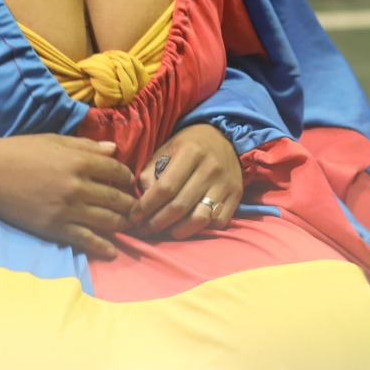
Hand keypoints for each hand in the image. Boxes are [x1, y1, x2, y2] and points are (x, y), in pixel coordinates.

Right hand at [0, 135, 136, 259]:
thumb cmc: (20, 152)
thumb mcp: (55, 141)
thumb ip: (87, 146)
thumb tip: (114, 149)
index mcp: (80, 161)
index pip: (116, 171)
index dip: (127, 178)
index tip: (130, 183)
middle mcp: (79, 186)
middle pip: (116, 198)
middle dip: (130, 205)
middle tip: (137, 209)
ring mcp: (68, 209)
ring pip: (107, 220)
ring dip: (122, 224)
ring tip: (128, 226)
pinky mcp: (55, 227)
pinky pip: (86, 239)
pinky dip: (103, 246)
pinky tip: (112, 251)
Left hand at [130, 124, 243, 239]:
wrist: (223, 138)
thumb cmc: (187, 146)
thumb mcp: (165, 151)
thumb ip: (150, 174)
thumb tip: (143, 204)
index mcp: (190, 152)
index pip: (164, 188)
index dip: (146, 207)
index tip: (133, 218)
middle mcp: (211, 168)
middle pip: (180, 207)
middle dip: (156, 223)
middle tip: (144, 229)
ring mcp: (226, 183)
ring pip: (200, 219)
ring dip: (177, 231)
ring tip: (164, 231)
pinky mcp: (237, 195)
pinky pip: (217, 222)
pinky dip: (200, 229)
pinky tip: (187, 225)